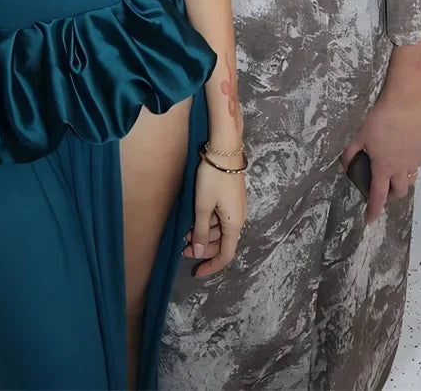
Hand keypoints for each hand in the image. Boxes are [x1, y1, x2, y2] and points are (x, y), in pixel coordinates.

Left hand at [184, 161, 246, 276]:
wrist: (225, 150)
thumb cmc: (213, 178)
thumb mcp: (203, 206)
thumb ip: (201, 231)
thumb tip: (199, 253)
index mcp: (234, 224)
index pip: (226, 255)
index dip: (212, 266)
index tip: (196, 271)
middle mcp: (238, 219)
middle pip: (222, 243)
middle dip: (203, 248)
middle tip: (183, 248)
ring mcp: (235, 208)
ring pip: (219, 230)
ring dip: (203, 234)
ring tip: (184, 231)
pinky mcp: (231, 199)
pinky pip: (220, 218)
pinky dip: (207, 222)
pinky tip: (194, 219)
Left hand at [340, 96, 420, 223]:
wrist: (404, 103)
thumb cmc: (379, 118)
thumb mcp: (359, 135)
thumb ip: (350, 153)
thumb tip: (344, 166)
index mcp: (383, 166)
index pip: (378, 196)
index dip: (374, 210)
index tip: (370, 220)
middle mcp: (401, 168)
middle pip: (398, 193)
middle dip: (390, 195)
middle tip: (381, 187)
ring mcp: (414, 160)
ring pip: (410, 181)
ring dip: (400, 183)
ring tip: (392, 173)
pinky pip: (416, 167)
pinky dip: (409, 168)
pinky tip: (402, 157)